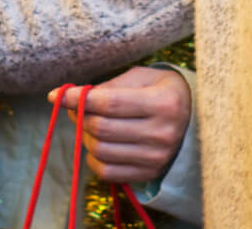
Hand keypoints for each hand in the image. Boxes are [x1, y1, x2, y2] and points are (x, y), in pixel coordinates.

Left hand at [49, 67, 191, 183]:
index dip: (79, 98)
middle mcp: (163, 133)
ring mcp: (157, 158)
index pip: (110, 103)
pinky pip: (107, 172)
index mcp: (164, 103)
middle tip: (76, 107)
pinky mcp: (149, 174)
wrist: (192, 120)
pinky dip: (93, 157)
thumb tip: (72, 96)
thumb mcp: (142, 77)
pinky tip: (98, 144)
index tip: (59, 94)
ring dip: (86, 136)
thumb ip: (110, 86)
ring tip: (89, 123)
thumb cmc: (161, 91)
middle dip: (80, 116)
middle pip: (102, 128)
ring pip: (101, 150)